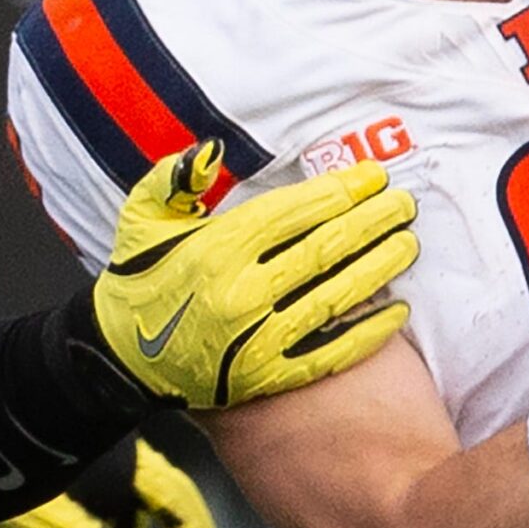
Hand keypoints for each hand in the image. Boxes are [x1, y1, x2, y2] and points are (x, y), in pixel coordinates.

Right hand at [93, 141, 417, 407]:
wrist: (120, 360)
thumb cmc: (140, 280)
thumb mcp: (141, 220)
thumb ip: (174, 179)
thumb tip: (211, 150)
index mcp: (217, 250)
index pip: (294, 213)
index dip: (340, 193)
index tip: (373, 179)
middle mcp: (242, 293)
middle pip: (325, 250)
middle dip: (371, 223)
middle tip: (404, 206)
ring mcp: (257, 339)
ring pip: (334, 296)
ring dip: (378, 268)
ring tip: (407, 245)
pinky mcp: (266, 377)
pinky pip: (329, 352)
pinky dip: (366, 333)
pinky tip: (396, 312)